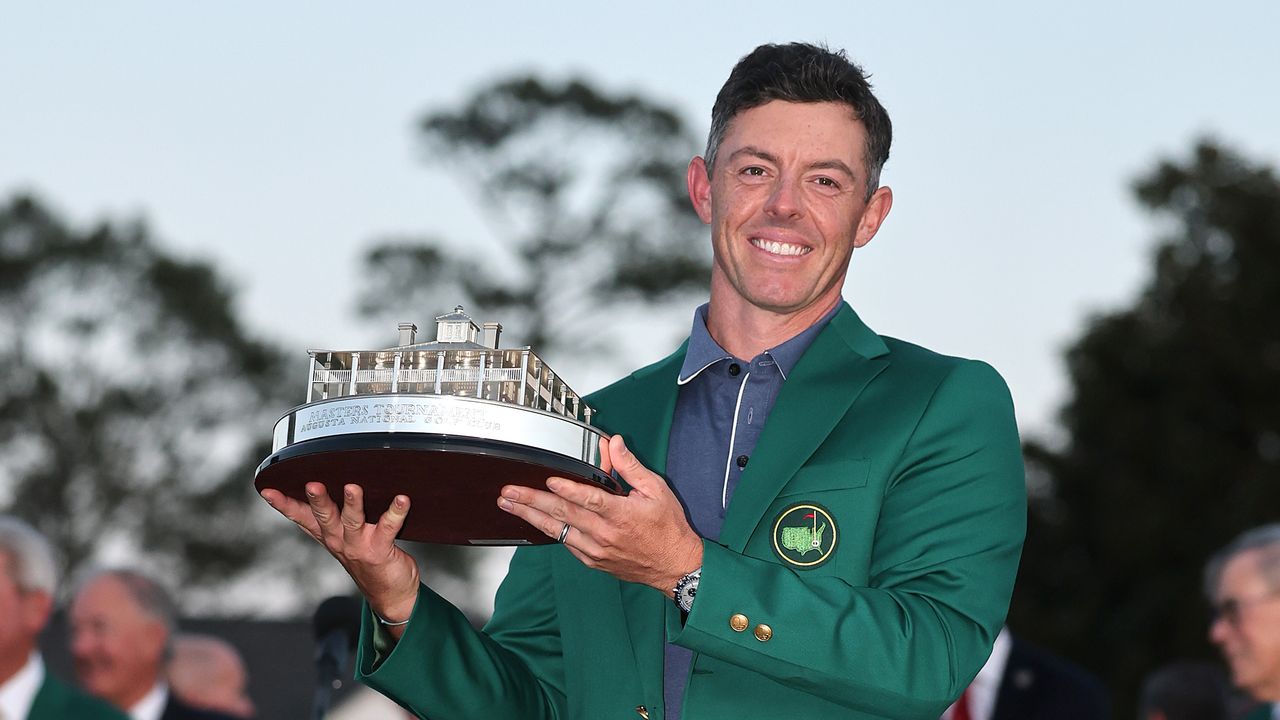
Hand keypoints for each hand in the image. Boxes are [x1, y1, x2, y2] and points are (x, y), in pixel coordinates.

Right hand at [261, 482, 420, 633]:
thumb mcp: (345, 539)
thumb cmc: (370, 560)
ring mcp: (359, 546)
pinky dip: (396, 512)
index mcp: (328, 535)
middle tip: (312, 484)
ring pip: (353, 521)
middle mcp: (339, 540)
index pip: (301, 517)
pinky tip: (402, 500)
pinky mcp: (380, 550)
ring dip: (353, 504)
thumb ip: (338, 516)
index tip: (268, 490)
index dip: (284, 505)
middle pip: (324, 517)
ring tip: (352, 488)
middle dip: (317, 500)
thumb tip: (337, 480)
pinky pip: (389, 527)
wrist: (391, 595)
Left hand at [497, 435, 702, 594]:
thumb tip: (615, 444)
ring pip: (557, 531)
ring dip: (531, 516)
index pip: (589, 499)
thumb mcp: (656, 491)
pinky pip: (566, 544)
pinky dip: (549, 531)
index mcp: (621, 514)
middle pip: (563, 515)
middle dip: (532, 501)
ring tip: (509, 505)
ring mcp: (596, 550)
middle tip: (509, 492)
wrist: (675, 567)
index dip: (567, 489)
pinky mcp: (593, 560)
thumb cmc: (668, 528)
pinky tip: (534, 521)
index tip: (548, 479)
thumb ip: (631, 467)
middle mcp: (605, 534)